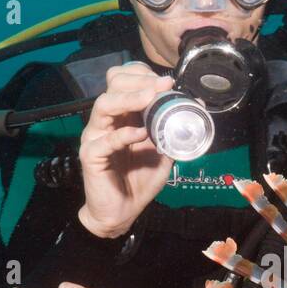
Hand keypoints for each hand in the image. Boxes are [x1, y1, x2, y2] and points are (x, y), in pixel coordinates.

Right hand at [78, 62, 174, 238]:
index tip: (167, 81)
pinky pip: (104, 141)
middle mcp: (106, 121)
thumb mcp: (163, 152)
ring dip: (129, 98)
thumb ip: (174, 131)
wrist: (122, 212)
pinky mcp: (91, 156)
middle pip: (112, 85)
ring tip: (150, 98)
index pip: (124, 81)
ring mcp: (96, 137)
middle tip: (162, 85)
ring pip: (104, 105)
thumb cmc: (139, 180)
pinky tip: (141, 133)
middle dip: (138, 81)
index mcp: (122, 115)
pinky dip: (123, 135)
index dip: (142, 75)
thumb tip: (195, 105)